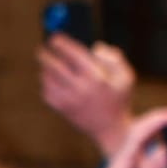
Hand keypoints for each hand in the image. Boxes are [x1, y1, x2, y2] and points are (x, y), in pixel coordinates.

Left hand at [38, 34, 134, 155]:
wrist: (110, 129)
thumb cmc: (119, 98)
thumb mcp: (126, 76)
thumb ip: (114, 58)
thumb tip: (95, 48)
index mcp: (97, 77)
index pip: (75, 55)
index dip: (63, 44)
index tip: (55, 38)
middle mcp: (81, 88)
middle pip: (56, 67)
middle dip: (46, 56)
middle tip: (41, 50)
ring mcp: (70, 101)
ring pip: (49, 80)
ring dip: (45, 70)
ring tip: (48, 66)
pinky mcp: (63, 110)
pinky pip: (47, 94)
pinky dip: (46, 85)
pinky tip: (50, 82)